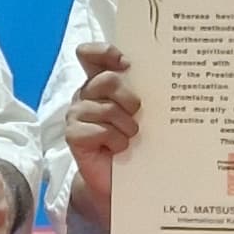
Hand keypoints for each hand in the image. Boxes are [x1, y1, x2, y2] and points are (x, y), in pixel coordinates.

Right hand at [62, 42, 139, 233]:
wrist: (122, 180)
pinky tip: (118, 150)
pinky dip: (116, 141)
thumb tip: (161, 72)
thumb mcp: (142, 113)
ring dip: (126, 127)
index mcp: (100, 83)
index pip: (90, 54)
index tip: (126, 64)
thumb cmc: (135, 143)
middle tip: (137, 114)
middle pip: (107, 80)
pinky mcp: (73, 136)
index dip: (105, 53)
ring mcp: (76, 114)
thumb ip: (142, 90)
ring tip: (130, 138)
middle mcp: (85, 95)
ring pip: (107, 108)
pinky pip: (100, 130)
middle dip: (129, 98)